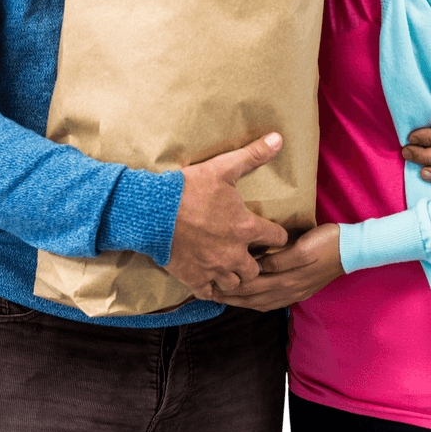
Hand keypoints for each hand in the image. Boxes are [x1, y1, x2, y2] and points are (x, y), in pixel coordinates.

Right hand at [164, 133, 288, 299]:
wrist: (152, 211)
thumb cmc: (189, 188)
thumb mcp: (223, 167)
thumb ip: (253, 155)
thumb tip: (278, 138)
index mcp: (246, 227)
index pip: (277, 238)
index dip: (277, 235)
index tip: (272, 233)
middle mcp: (234, 253)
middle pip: (257, 269)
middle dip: (255, 262)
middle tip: (249, 253)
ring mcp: (214, 268)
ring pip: (236, 284)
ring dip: (235, 276)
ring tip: (230, 266)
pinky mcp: (194, 278)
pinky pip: (210, 293)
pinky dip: (211, 287)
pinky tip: (208, 277)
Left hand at [209, 224, 344, 311]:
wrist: (352, 249)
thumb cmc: (327, 242)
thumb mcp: (302, 246)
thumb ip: (279, 260)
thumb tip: (256, 266)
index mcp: (287, 279)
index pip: (251, 287)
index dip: (229, 286)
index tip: (210, 282)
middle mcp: (289, 290)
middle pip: (252, 298)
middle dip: (229, 296)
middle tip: (207, 292)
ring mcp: (295, 293)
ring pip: (260, 302)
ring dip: (240, 301)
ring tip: (223, 298)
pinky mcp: (300, 291)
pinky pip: (271, 302)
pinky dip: (256, 302)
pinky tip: (250, 300)